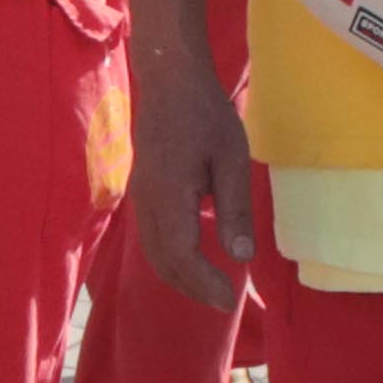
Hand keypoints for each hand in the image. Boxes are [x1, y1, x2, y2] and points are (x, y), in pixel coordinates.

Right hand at [121, 50, 262, 317]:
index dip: (205, 284)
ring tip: (211, 286)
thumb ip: (235, 209)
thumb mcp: (231, 158)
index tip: (232, 300)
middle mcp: (147, 203)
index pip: (181, 255)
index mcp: (169, 196)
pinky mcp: (143, 191)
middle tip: (225, 300)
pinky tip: (193, 257)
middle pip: (163, 262)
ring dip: (180, 276)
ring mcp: (141, 197)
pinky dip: (171, 257)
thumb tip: (241, 257)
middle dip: (192, 288)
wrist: (169, 81)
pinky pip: (152, 236)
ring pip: (153, 251)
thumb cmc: (205, 114)